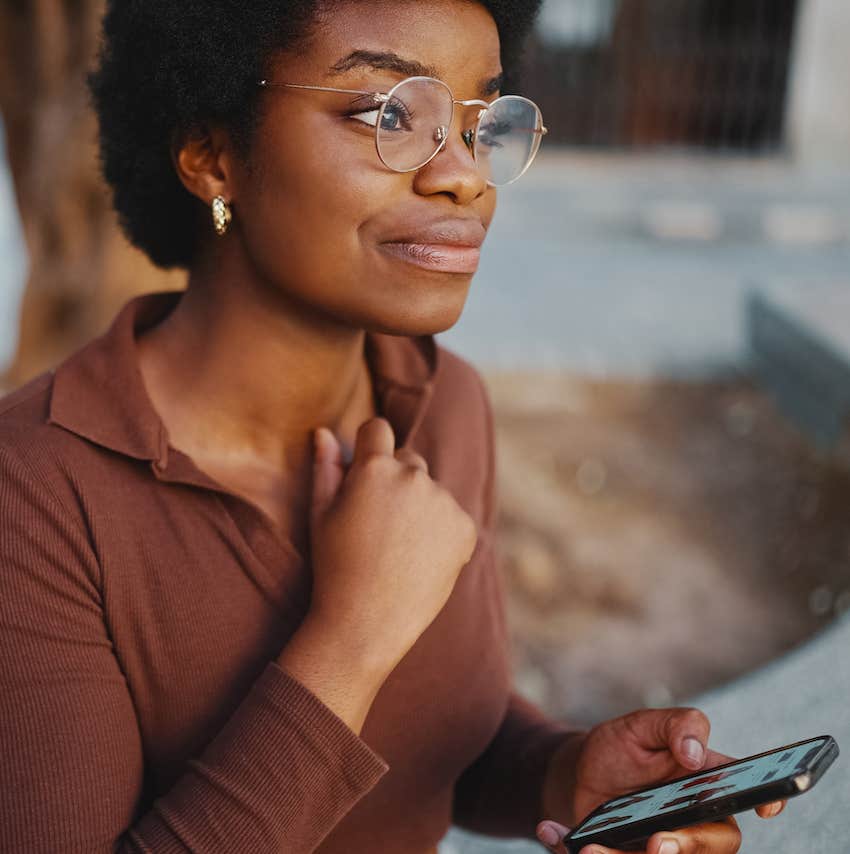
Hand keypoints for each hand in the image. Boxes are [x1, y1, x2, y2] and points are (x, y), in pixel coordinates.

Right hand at [308, 418, 478, 676]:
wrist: (366, 624)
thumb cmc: (334, 567)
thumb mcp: (320, 515)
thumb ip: (325, 468)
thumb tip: (324, 432)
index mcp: (375, 468)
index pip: (377, 429)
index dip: (368, 446)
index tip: (363, 469)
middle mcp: (414, 477)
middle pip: (408, 460)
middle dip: (395, 480)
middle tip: (377, 524)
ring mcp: (443, 502)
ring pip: (431, 490)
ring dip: (419, 506)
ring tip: (398, 548)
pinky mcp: (465, 528)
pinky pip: (452, 516)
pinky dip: (441, 531)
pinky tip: (419, 559)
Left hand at [536, 708, 786, 853]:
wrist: (577, 773)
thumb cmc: (619, 747)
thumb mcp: (639, 725)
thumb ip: (674, 725)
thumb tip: (696, 753)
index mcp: (706, 780)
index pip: (746, 789)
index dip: (765, 797)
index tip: (765, 805)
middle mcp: (696, 819)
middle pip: (716, 843)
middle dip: (689, 846)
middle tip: (658, 842)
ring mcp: (668, 844)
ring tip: (591, 849)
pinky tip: (551, 832)